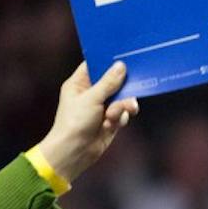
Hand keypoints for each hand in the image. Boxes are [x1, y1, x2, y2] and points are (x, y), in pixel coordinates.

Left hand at [33, 61, 139, 182]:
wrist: (74, 153)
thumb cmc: (75, 123)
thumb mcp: (92, 98)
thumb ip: (108, 82)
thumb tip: (121, 66)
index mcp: (79, 84)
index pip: (94, 65)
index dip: (107, 60)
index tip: (123, 55)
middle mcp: (90, 94)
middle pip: (112, 81)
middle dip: (122, 85)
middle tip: (134, 82)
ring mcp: (100, 108)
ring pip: (121, 98)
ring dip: (123, 104)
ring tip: (120, 111)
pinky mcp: (109, 121)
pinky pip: (123, 113)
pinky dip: (121, 117)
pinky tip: (113, 123)